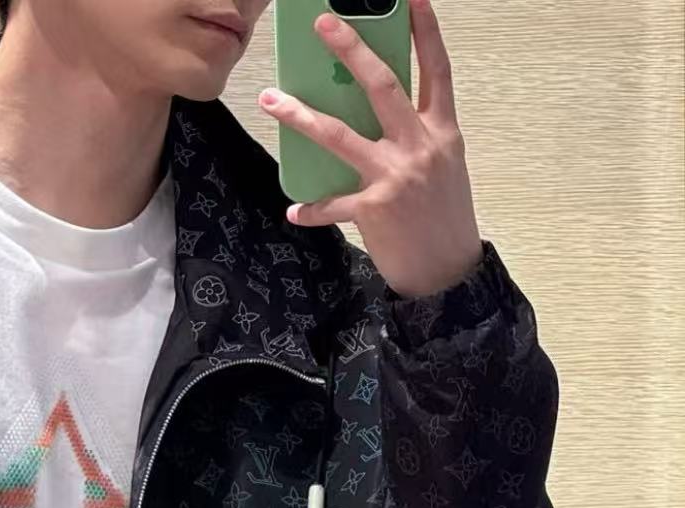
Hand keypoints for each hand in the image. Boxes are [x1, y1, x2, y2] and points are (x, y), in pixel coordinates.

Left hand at [258, 0, 483, 298]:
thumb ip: (416, 135)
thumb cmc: (443, 216)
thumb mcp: (441, 165)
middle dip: (351, 49)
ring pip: (340, 135)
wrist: (448, 271)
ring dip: (301, 115)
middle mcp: (420, 145)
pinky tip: (294, 210)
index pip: (435, 68)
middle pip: (382, 85)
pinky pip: (332, 205)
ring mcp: (396, 176)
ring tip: (271, 99)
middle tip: (322, 23)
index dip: (425, 30)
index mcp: (441, 130)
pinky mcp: (375, 209)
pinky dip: (311, 209)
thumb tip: (379, 112)